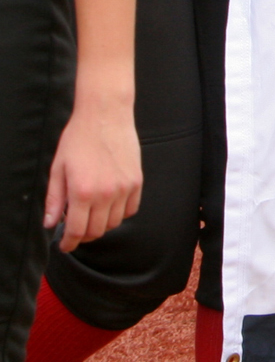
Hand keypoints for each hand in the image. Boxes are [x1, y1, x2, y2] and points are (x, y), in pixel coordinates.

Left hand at [45, 101, 140, 252]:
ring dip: (101, 225)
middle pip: (96, 231)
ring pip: (114, 223)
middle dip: (83, 236)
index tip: (65, 245)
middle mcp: (106, 194)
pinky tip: (109, 205)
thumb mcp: (58, 169)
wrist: (106, 116)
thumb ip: (54, 199)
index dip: (69, 243)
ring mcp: (124, 188)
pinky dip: (119, 214)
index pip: (77, 231)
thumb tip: (50, 223)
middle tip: (75, 230)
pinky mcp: (136, 181)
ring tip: (92, 215)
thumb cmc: (79, 139)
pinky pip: (130, 209)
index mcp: (82, 192)